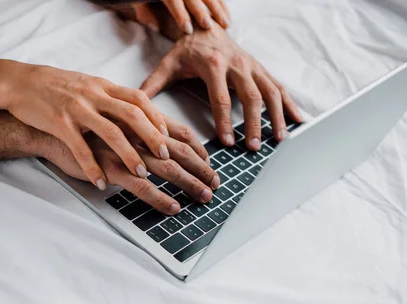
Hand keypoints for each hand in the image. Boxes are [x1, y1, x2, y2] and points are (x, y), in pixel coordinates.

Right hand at [6, 62, 170, 189]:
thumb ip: (111, 99)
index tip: (168, 138)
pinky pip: (79, 148)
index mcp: (103, 87)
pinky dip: (92, 168)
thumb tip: (138, 114)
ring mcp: (77, 109)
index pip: (139, 100)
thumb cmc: (58, 88)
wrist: (20, 82)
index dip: (156, 119)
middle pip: (132, 114)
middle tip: (166, 157)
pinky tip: (101, 184)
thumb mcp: (88, 86)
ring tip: (142, 175)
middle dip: (152, 137)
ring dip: (129, 154)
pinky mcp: (59, 123)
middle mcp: (94, 95)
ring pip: (110, 132)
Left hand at [133, 0, 230, 33]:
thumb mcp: (141, 4)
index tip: (188, 30)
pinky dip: (222, 4)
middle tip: (208, 27)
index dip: (180, 15)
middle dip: (201, 11)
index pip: (174, 1)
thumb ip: (147, 13)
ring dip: (218, 8)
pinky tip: (227, 16)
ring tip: (226, 24)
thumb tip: (154, 25)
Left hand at [140, 25, 302, 150]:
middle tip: (253, 147)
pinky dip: (290, 104)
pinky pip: (279, 87)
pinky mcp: (261, 69)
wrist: (207, 25)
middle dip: (253, 123)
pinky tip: (298, 121)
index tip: (227, 142)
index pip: (219, 97)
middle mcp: (237, 64)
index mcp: (212, 65)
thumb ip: (152, 86)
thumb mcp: (167, 65)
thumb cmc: (186, 50)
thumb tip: (136, 110)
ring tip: (279, 139)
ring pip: (270, 92)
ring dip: (276, 116)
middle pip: (250, 96)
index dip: (224, 120)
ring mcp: (252, 66)